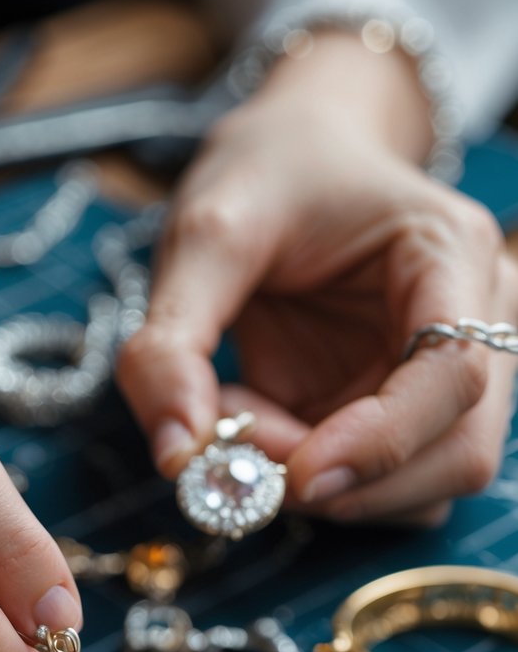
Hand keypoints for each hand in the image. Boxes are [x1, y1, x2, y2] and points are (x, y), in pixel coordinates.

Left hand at [119, 34, 517, 525]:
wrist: (291, 161)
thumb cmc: (267, 176)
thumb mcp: (206, 233)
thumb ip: (176, 341)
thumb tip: (174, 456)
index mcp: (452, 255)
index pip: (454, 375)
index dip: (381, 442)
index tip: (293, 474)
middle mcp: (478, 325)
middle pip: (455, 453)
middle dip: (341, 476)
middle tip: (236, 442)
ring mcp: (444, 383)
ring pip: (418, 490)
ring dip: (322, 487)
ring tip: (240, 415)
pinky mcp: (404, 420)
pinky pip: (374, 488)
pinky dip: (314, 485)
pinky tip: (262, 424)